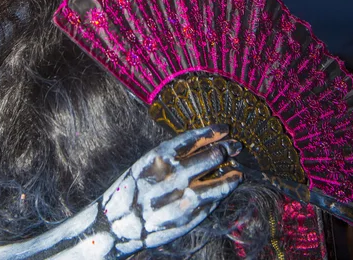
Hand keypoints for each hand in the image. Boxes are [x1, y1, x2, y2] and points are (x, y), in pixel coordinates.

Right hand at [102, 124, 242, 255]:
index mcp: (159, 156)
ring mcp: (179, 199)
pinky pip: (208, 204)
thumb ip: (173, 155)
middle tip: (236, 146)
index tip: (225, 128)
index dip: (212, 132)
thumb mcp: (147, 162)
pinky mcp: (184, 220)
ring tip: (238, 172)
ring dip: (229, 177)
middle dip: (225, 150)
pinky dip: (219, 195)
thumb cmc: (132, 188)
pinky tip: (226, 189)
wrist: (114, 224)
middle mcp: (170, 176)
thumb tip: (206, 143)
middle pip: (208, 158)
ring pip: (215, 185)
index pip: (194, 139)